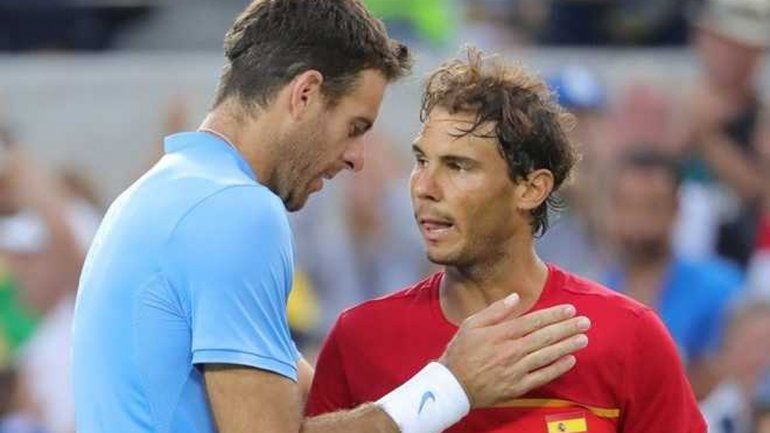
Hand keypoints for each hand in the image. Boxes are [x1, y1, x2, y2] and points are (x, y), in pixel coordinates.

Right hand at [439, 294, 589, 407]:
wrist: (453, 385)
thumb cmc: (461, 352)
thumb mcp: (471, 324)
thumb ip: (495, 311)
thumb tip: (515, 297)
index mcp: (500, 333)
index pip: (533, 321)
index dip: (554, 315)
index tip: (570, 310)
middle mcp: (511, 350)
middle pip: (544, 337)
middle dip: (567, 328)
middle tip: (585, 322)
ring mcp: (516, 369)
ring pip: (547, 355)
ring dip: (567, 346)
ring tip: (583, 338)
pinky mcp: (517, 386)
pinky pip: (542, 376)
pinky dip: (557, 368)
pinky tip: (570, 360)